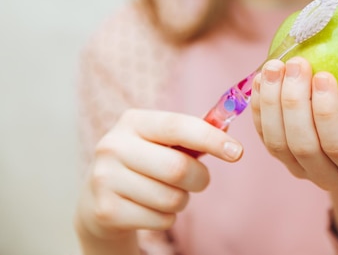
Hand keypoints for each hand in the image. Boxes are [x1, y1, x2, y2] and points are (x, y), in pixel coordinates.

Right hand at [75, 109, 242, 241]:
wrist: (97, 198)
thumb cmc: (145, 162)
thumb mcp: (161, 141)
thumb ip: (193, 133)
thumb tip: (227, 127)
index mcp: (132, 121)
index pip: (178, 127)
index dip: (211, 139)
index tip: (237, 152)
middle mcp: (113, 146)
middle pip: (178, 168)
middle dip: (200, 178)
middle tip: (200, 180)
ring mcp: (104, 179)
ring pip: (172, 198)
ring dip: (182, 200)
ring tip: (167, 192)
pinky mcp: (105, 211)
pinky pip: (160, 220)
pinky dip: (167, 218)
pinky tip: (150, 208)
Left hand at [250, 57, 337, 190]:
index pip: (337, 145)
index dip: (325, 112)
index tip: (324, 74)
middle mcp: (328, 176)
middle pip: (302, 145)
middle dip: (294, 102)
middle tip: (297, 63)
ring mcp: (300, 168)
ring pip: (277, 142)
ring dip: (271, 102)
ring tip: (275, 66)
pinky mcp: (281, 155)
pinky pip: (262, 135)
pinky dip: (258, 107)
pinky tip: (262, 77)